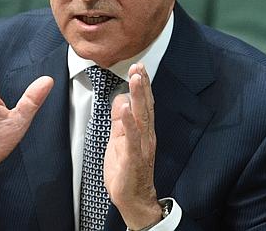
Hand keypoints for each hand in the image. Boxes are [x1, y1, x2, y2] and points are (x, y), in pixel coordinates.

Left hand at [105, 63, 161, 229]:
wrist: (133, 198)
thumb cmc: (127, 172)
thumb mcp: (119, 141)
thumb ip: (120, 121)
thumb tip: (120, 99)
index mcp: (142, 131)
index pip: (143, 104)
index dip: (142, 85)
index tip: (139, 67)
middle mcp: (146, 136)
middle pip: (145, 106)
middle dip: (142, 85)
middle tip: (139, 66)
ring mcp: (141, 146)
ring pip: (141, 117)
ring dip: (139, 96)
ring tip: (135, 78)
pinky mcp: (132, 157)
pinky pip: (131, 137)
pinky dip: (128, 121)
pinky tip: (125, 107)